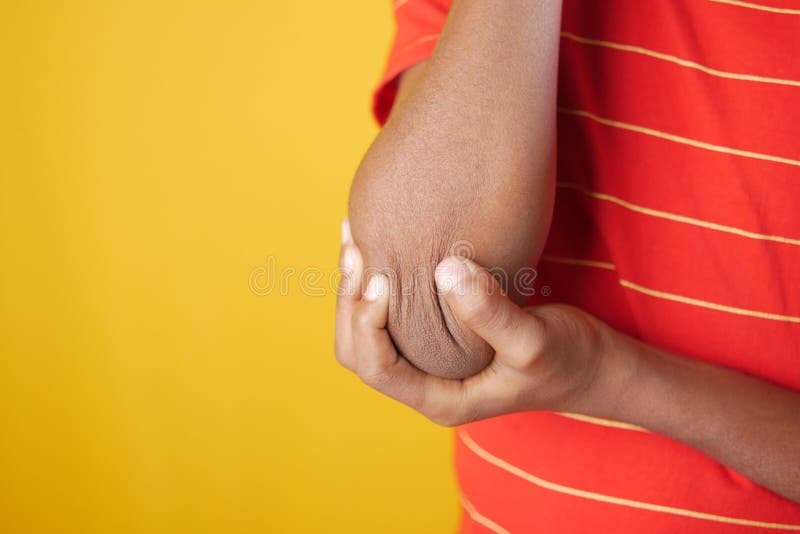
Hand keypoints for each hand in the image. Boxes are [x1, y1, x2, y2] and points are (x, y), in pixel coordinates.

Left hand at [335, 227, 612, 425]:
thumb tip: (445, 269)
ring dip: (355, 290)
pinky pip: (391, 315)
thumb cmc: (569, 361)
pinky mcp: (437, 337)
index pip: (378, 370)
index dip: (368, 324)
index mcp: (440, 399)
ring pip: (368, 332)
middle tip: (355, 250)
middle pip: (359, 352)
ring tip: (353, 238)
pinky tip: (377, 244)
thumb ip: (491, 313)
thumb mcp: (535, 340)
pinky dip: (375, 283)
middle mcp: (425, 383)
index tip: (382, 278)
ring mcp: (428, 361)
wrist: (594, 366)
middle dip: (350, 303)